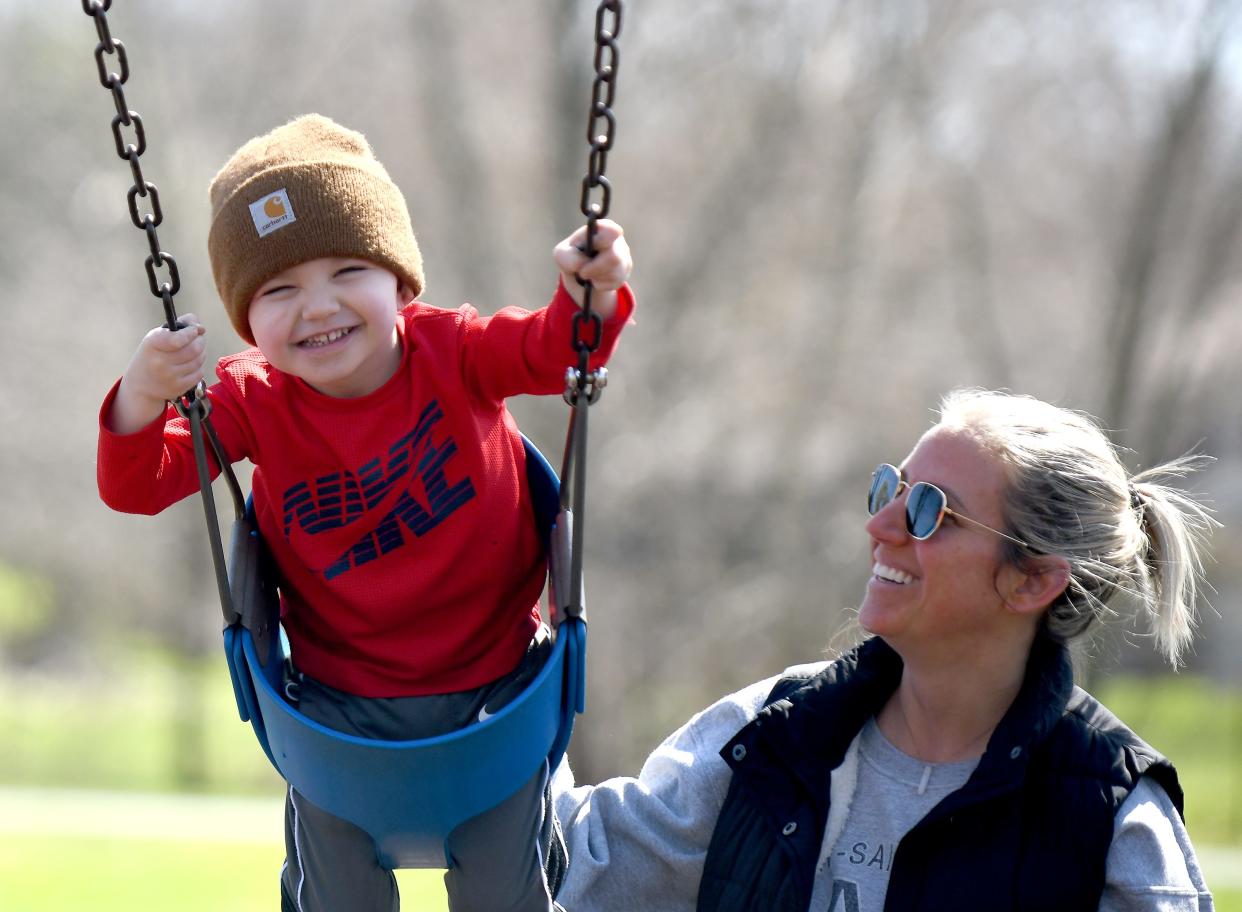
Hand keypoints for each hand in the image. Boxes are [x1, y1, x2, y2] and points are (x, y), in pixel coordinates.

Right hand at [107, 315, 207, 433]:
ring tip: (193, 352)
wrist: (140, 385)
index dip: (192, 332)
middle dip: (200, 341)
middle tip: (198, 338)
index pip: (180, 338)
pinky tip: (190, 365)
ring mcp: (170, 376)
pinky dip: (199, 367)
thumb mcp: (157, 336)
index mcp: (153, 344)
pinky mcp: (178, 387)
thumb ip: (179, 326)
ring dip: (201, 353)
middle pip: (195, 349)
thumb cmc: (152, 355)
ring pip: (199, 360)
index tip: (195, 329)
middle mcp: (160, 361)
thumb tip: (200, 326)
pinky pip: (199, 373)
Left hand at [554, 219, 632, 315]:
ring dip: (595, 277)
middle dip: (594, 268)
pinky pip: (613, 283)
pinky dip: (600, 285)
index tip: (591, 248)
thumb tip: (582, 266)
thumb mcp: (562, 254)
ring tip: (588, 274)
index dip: (600, 241)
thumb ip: (568, 256)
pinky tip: (596, 279)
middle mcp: (617, 241)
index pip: (610, 230)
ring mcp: (623, 257)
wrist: (581, 274)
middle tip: (582, 272)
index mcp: (601, 228)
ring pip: (614, 273)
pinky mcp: (624, 274)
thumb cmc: (572, 257)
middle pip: (613, 258)